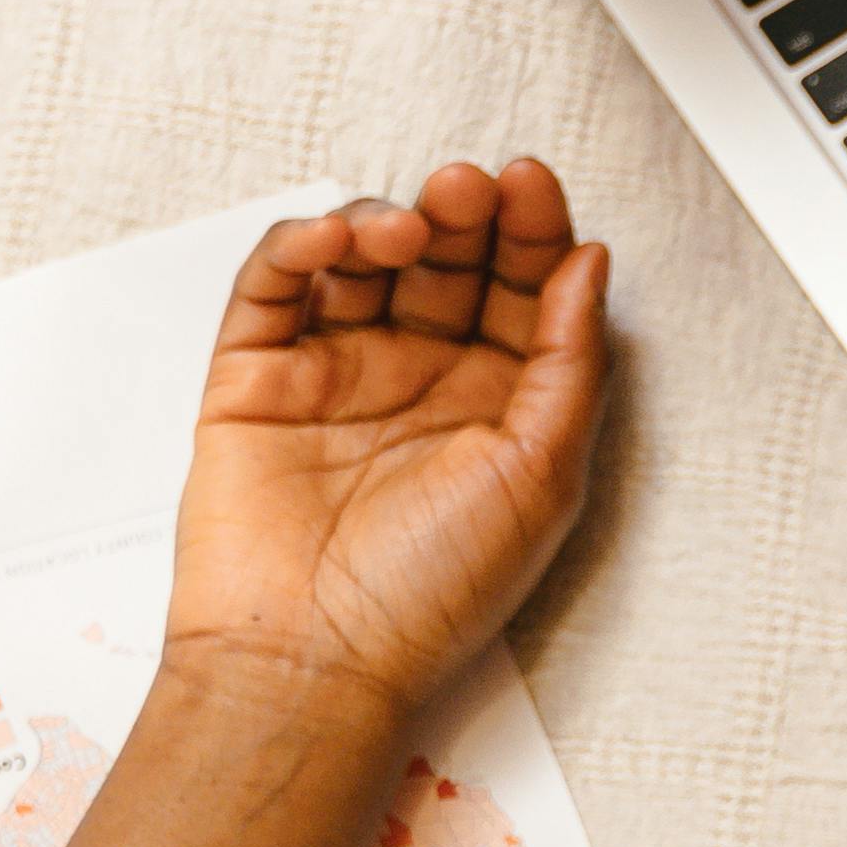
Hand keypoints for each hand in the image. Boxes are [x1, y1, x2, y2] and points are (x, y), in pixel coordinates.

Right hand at [151, 162, 612, 719]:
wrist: (313, 662)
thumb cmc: (432, 593)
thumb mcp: (541, 475)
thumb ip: (570, 363)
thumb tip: (590, 262)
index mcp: (498, 403)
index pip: (521, 290)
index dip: (530, 229)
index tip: (534, 184)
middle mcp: (419, 380)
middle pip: (445, 261)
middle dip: (461, 212)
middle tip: (468, 188)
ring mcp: (336, 372)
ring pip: (362, 259)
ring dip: (383, 220)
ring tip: (404, 226)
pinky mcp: (256, 376)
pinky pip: (273, 287)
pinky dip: (298, 246)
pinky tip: (332, 240)